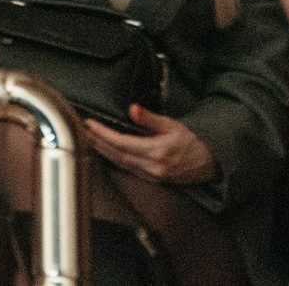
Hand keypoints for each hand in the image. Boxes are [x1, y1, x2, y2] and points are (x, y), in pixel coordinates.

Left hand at [87, 108, 215, 183]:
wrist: (207, 163)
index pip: (121, 142)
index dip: (102, 133)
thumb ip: (150, 118)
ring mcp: (151, 175)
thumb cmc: (190, 142)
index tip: (90, 123)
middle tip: (82, 130)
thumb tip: (133, 109)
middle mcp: (152, 166)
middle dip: (97, 141)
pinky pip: (127, 169)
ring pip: (119, 163)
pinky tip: (105, 151)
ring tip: (89, 138)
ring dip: (102, 150)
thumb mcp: (171, 125)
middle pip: (116, 154)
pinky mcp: (151, 179)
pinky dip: (114, 159)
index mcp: (156, 151)